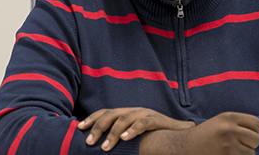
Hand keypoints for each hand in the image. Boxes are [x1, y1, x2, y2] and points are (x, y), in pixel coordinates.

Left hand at [77, 107, 193, 150]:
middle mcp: (133, 110)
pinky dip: (132, 131)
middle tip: (89, 142)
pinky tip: (125, 139)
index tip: (79, 128)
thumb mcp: (133, 134)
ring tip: (104, 147)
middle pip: (111, 115)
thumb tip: (102, 144)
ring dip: (112, 134)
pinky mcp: (156, 119)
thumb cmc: (154, 135)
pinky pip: (142, 123)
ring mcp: (144, 113)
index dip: (91, 119)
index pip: (105, 112)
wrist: (179, 132)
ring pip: (124, 119)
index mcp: (126, 112)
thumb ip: (120, 136)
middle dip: (98, 128)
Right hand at [141, 112, 258, 154]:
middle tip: (232, 144)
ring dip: (242, 154)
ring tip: (226, 150)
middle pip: (255, 139)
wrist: (183, 148)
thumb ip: (243, 123)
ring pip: (251, 153)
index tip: (240, 133)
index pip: (255, 123)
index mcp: (227, 117)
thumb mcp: (221, 124)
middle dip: (248, 143)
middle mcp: (229, 129)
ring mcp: (229, 145)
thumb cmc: (204, 136)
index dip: (252, 130)